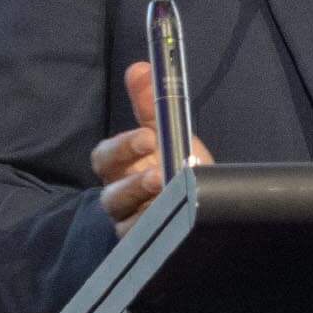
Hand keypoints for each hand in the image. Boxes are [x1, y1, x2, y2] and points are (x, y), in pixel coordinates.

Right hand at [92, 60, 211, 236]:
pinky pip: (145, 243)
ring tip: (169, 196)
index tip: (148, 136)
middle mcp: (121, 196)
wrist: (207, 197)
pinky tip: (175, 221)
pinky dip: (159, 231)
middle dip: (133, 183)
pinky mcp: (147, 245)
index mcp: (121, 167)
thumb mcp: (168, 130)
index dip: (122, 147)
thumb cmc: (179, 161)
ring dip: (148, 210)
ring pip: (126, 221)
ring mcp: (132, 223)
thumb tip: (139, 67)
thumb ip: (151, 102)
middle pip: (111, 195)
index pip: (105, 158)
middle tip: (158, 173)